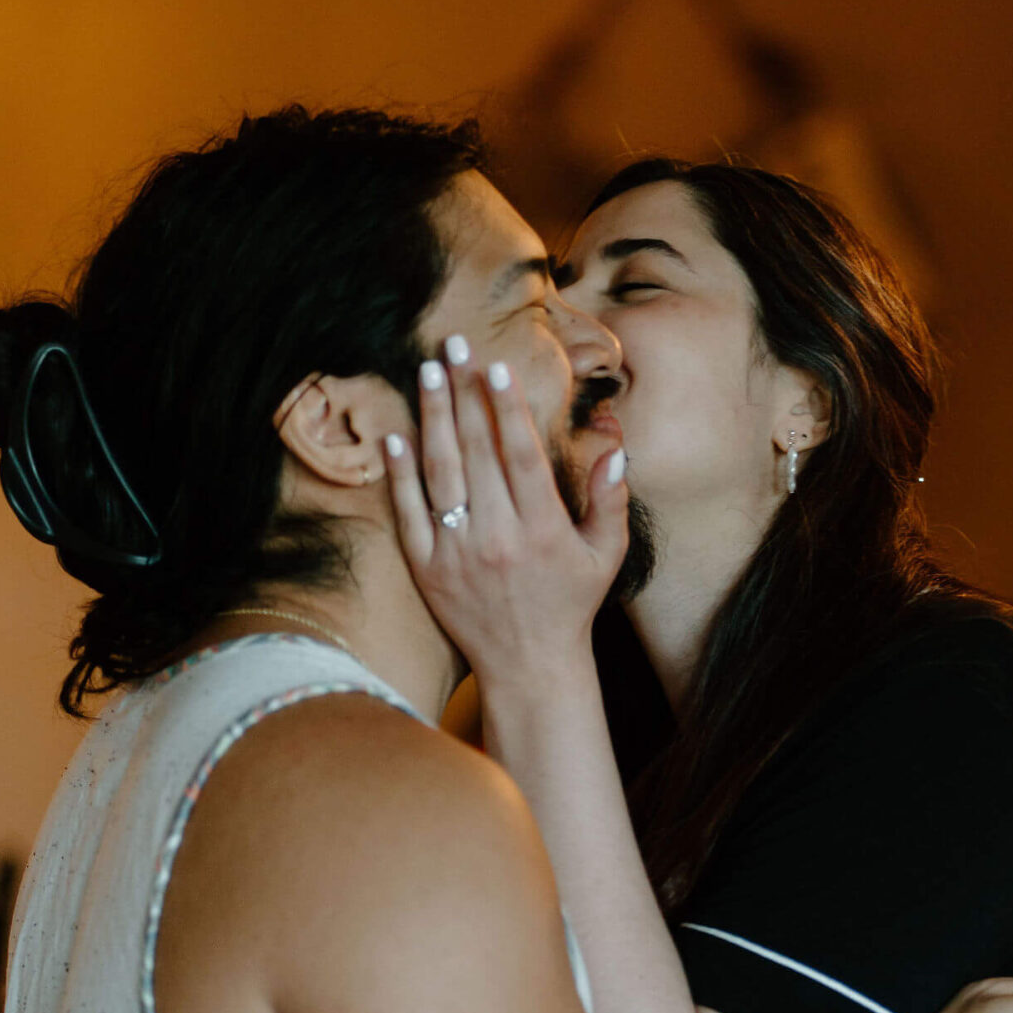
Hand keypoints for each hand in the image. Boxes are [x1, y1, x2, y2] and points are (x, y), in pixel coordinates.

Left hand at [383, 347, 631, 689]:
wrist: (529, 666)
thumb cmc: (570, 603)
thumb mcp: (604, 555)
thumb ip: (611, 500)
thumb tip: (617, 449)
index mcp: (542, 530)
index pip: (520, 456)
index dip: (507, 408)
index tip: (496, 366)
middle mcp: (497, 538)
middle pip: (476, 453)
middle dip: (464, 394)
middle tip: (453, 346)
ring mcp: (458, 554)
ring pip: (440, 474)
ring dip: (432, 419)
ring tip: (427, 373)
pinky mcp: (428, 570)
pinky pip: (409, 515)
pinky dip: (400, 475)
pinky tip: (396, 436)